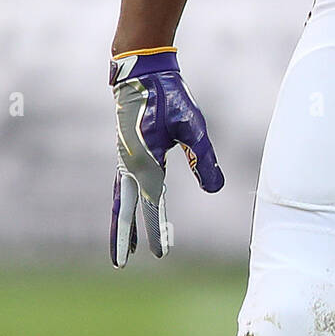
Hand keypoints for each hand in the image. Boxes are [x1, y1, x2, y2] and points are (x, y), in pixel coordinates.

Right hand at [110, 49, 223, 266]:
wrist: (141, 71)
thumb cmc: (169, 96)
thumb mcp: (192, 126)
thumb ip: (203, 158)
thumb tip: (215, 189)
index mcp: (145, 163)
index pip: (151, 205)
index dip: (156, 231)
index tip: (161, 255)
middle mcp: (128, 164)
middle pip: (124, 209)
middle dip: (124, 237)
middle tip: (121, 265)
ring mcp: (123, 156)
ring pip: (119, 198)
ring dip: (121, 221)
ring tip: (125, 245)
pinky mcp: (125, 148)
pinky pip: (120, 183)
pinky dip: (122, 201)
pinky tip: (129, 204)